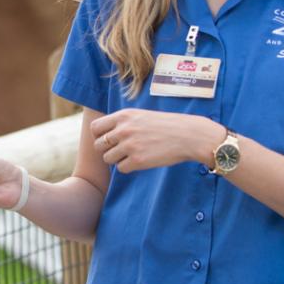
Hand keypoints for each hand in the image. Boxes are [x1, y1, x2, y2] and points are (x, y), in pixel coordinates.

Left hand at [91, 109, 224, 172]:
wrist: (189, 135)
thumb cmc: (166, 125)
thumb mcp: (141, 115)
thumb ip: (122, 123)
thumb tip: (104, 135)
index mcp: (123, 116)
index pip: (95, 127)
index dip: (99, 135)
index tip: (109, 139)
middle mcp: (124, 130)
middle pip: (98, 145)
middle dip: (107, 149)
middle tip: (121, 150)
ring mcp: (130, 145)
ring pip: (108, 158)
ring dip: (117, 159)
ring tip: (132, 154)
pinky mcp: (138, 161)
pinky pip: (121, 168)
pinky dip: (128, 167)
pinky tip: (140, 160)